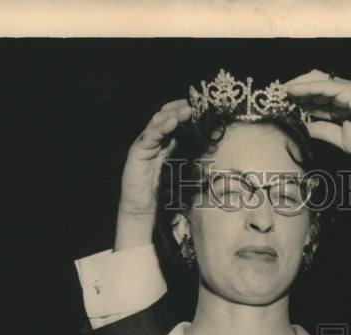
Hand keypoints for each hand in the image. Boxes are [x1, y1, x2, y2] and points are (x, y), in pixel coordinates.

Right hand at [115, 99, 192, 250]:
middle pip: (165, 118)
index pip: (174, 123)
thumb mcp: (182, 176)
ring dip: (171, 115)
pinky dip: (159, 128)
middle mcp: (154, 143)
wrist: (143, 212)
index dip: (184, 114)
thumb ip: (191, 163)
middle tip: (193, 106)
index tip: (199, 109)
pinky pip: (149, 137)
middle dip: (178, 110)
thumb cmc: (163, 197)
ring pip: (156, 123)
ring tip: (185, 110)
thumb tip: (213, 154)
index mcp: (165, 146)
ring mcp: (144, 146)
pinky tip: (171, 123)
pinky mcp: (137, 153)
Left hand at [284, 70, 350, 162]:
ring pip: (317, 82)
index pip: (319, 102)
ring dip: (299, 85)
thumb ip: (324, 131)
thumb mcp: (342, 139)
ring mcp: (347, 92)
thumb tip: (307, 128)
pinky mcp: (350, 90)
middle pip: (316, 87)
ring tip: (283, 91)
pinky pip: (324, 86)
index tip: (287, 107)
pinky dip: (307, 87)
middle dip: (298, 90)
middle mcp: (344, 97)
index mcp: (343, 109)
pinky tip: (294, 91)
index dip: (302, 103)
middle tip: (282, 96)